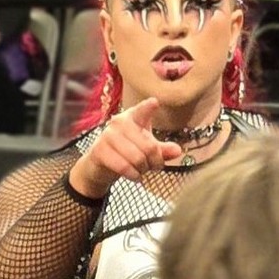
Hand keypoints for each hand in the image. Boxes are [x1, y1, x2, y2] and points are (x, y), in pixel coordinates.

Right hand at [68, 96, 186, 196]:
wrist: (100, 164)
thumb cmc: (127, 152)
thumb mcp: (146, 149)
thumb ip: (162, 150)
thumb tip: (178, 150)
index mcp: (133, 118)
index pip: (142, 111)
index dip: (148, 108)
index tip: (155, 103)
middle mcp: (119, 122)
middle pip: (149, 147)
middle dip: (155, 162)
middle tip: (151, 166)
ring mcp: (108, 135)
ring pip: (138, 158)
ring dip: (143, 170)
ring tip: (141, 170)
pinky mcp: (100, 150)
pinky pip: (124, 167)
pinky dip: (134, 175)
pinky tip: (134, 175)